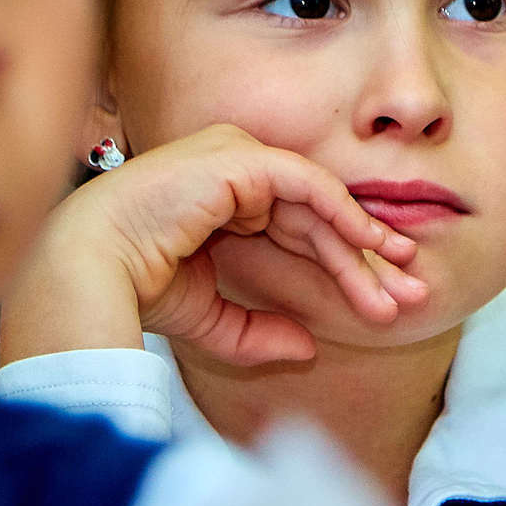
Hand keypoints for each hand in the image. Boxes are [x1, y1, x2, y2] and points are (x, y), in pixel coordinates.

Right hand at [0, 125, 427, 368]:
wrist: (92, 272)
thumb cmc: (136, 291)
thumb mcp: (213, 320)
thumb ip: (258, 333)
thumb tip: (307, 347)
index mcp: (224, 203)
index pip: (300, 232)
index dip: (346, 267)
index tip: (384, 301)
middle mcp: (234, 173)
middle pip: (318, 220)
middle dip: (368, 260)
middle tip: (413, 294)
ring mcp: (235, 158)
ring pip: (319, 206)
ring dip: (364, 248)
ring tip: (403, 285)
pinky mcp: (239, 158)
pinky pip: (307, 185)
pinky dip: (342, 215)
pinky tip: (370, 248)